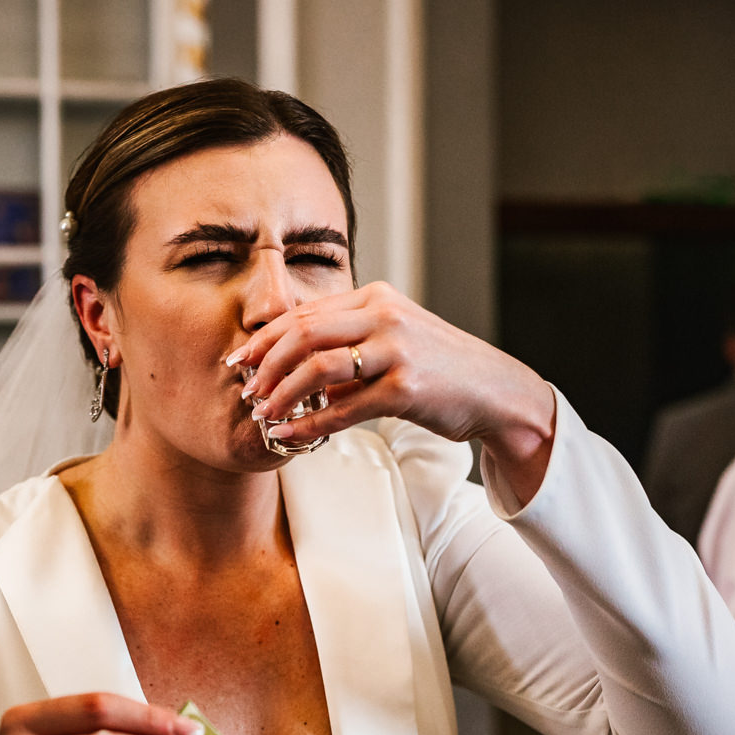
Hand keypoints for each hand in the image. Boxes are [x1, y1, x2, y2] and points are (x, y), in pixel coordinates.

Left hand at [226, 282, 556, 503]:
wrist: (495, 392)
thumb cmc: (436, 368)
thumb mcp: (391, 339)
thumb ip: (346, 343)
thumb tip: (289, 367)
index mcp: (375, 298)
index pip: (304, 314)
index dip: (264, 338)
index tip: (239, 361)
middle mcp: (384, 316)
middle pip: (303, 334)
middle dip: (265, 364)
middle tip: (246, 390)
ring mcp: (396, 349)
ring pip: (317, 367)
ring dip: (282, 394)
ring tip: (264, 414)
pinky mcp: (405, 387)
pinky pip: (342, 409)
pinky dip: (310, 425)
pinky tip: (290, 437)